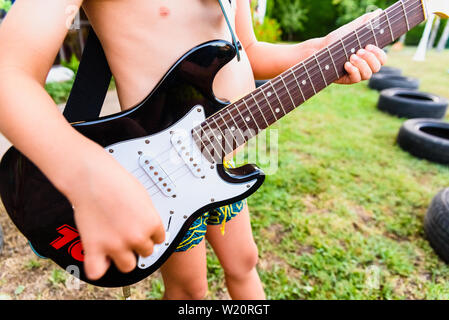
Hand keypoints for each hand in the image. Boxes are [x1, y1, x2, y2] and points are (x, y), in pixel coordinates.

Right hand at [66, 145, 164, 279]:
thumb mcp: (143, 196)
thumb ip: (147, 215)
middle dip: (137, 244)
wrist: (92, 176)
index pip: (159, 239)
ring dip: (123, 258)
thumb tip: (148, 227)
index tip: (141, 229)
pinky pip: (98, 271)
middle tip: (126, 232)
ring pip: (128, 265)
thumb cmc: (116, 180)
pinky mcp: (95, 247)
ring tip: (115, 246)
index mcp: (151, 223)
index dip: (149, 234)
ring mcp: (116, 244)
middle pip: (145, 252)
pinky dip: (98, 268)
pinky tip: (98, 257)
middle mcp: (136, 236)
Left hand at [325, 9, 387, 84]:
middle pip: (377, 67)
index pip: (382, 58)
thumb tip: (378, 13)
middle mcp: (365, 65)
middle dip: (370, 59)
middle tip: (359, 51)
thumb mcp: (351, 30)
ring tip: (352, 56)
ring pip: (368, 74)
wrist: (320, 50)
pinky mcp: (348, 79)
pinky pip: (356, 78)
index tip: (369, 46)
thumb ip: (365, 22)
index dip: (379, 54)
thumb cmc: (336, 41)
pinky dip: (353, 71)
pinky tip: (346, 64)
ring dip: (362, 65)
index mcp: (369, 55)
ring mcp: (357, 73)